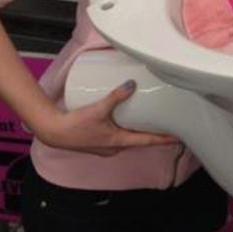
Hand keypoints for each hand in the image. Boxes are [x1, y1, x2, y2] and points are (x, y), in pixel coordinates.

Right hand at [39, 81, 176, 156]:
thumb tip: (132, 84)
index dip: (164, 139)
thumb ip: (116, 96)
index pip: (148, 141)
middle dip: (155, 134)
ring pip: (130, 138)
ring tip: (153, 120)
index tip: (179, 138)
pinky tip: (128, 120)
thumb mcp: (98, 109)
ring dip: (141, 131)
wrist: (53, 133)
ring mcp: (107, 146)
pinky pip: (119, 136)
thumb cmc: (74, 126)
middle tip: (169, 125)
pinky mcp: (99, 142)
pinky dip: (128, 129)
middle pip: (141, 141)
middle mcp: (115, 148)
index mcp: (119, 143)